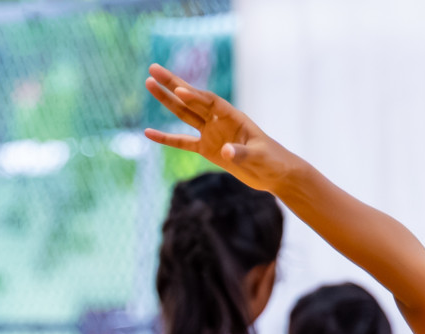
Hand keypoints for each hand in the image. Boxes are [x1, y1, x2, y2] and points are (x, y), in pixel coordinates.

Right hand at [143, 64, 296, 192]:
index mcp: (234, 116)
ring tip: (149, 83)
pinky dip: (166, 138)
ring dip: (167, 100)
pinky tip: (148, 132)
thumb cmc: (273, 161)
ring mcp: (212, 134)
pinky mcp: (207, 150)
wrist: (275, 174)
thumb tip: (224, 152)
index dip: (195, 96)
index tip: (179, 91)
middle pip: (192, 99)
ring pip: (184, 114)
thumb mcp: (259, 157)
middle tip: (152, 69)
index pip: (210, 102)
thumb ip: (241, 153)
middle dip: (172, 84)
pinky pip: (182, 142)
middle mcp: (220, 121)